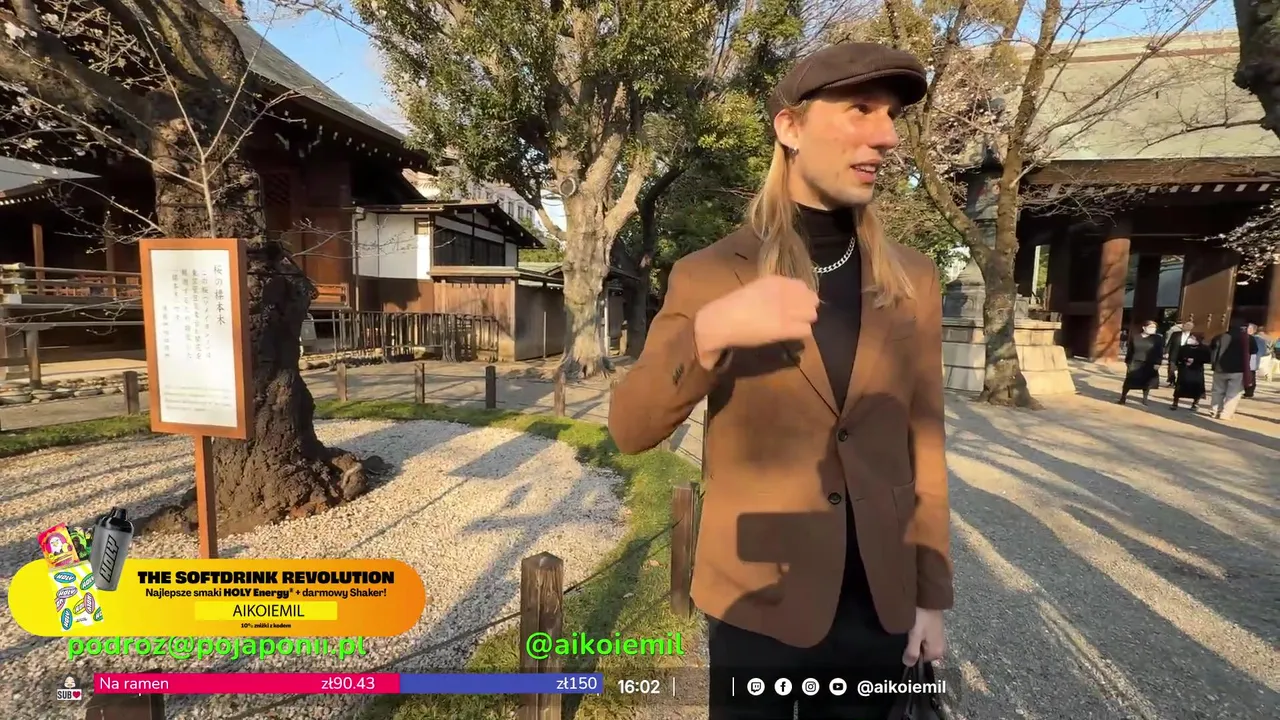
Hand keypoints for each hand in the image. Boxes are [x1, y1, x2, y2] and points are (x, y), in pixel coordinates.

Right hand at [693, 276, 818, 369]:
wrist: (721, 321)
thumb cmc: (732, 307)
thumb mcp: (754, 290)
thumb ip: (771, 293)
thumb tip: (784, 300)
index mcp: (775, 281)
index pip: (802, 286)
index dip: (801, 297)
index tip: (794, 305)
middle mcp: (784, 292)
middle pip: (812, 300)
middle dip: (806, 308)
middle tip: (796, 317)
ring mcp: (786, 310)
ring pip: (812, 314)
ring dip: (805, 320)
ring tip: (793, 326)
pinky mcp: (785, 328)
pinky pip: (806, 330)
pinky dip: (800, 333)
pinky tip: (789, 335)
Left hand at [903, 608, 945, 664]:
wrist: (930, 596)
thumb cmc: (922, 616)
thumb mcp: (915, 635)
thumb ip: (912, 652)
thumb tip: (908, 665)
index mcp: (937, 652)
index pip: (919, 661)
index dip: (910, 654)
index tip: (904, 644)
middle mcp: (941, 646)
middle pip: (921, 652)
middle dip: (912, 646)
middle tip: (906, 634)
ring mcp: (938, 636)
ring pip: (922, 643)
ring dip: (914, 638)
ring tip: (908, 629)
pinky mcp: (935, 628)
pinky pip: (924, 635)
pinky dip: (917, 632)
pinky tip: (912, 624)